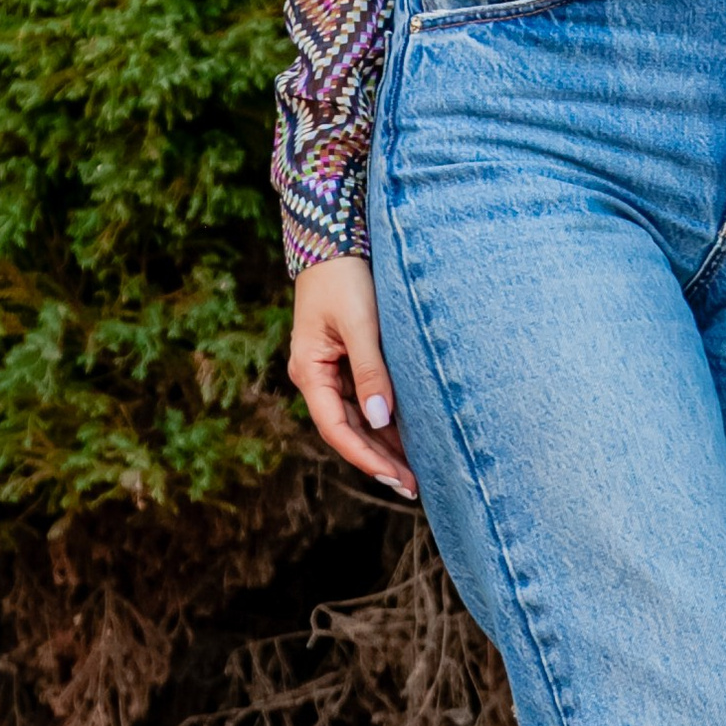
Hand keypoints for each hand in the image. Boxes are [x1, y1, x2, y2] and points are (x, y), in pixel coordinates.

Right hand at [289, 258, 418, 497]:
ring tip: (415, 471)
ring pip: (357, 418)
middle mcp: (316, 376)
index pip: (336, 427)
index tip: (395, 477)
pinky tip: (409, 436)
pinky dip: (385, 420)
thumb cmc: (346, 278)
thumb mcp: (361, 324)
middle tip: (413, 486)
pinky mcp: (346, 359)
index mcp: (310, 371)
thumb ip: (371, 371)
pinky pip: (365, 399)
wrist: (334, 239)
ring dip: (382, 444)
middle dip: (378, 459)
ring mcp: (330, 369)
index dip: (365, 456)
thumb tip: (381, 421)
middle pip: (347, 429)